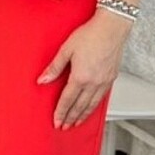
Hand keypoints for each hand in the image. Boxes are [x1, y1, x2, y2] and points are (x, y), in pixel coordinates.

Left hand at [37, 11, 131, 128]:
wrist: (112, 27)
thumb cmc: (91, 34)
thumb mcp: (66, 49)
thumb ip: (54, 67)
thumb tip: (43, 80)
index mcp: (80, 77)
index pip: (67, 100)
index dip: (60, 113)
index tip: (57, 121)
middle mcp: (93, 83)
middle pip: (79, 106)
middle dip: (71, 118)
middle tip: (65, 126)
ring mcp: (104, 82)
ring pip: (92, 105)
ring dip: (83, 116)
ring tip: (76, 123)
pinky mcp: (111, 78)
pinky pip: (101, 98)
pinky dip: (94, 107)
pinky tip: (91, 108)